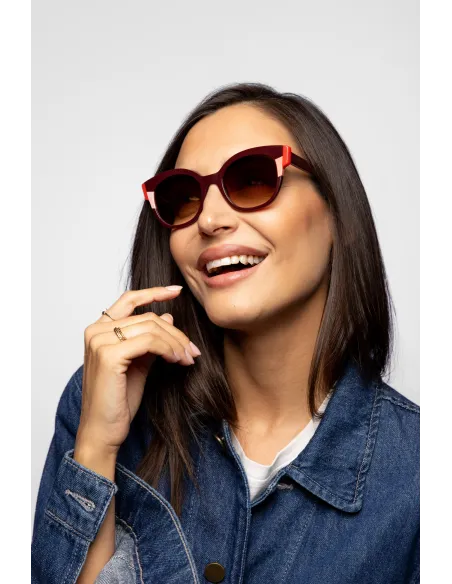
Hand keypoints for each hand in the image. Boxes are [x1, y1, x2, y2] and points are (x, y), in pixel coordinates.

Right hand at [75, 286, 200, 455]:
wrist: (103, 430)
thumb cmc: (118, 400)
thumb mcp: (139, 363)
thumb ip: (150, 339)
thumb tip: (168, 316)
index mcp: (99, 329)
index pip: (129, 299)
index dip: (154, 292)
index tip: (176, 291)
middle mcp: (95, 331)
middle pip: (148, 317)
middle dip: (176, 333)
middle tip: (193, 351)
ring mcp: (100, 341)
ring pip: (152, 327)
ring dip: (176, 343)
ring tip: (187, 359)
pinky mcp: (109, 355)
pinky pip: (150, 341)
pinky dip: (169, 349)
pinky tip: (178, 361)